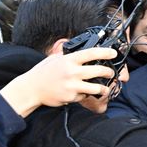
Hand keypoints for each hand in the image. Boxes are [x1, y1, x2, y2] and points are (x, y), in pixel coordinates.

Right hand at [0, 47, 116, 116]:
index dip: (105, 53)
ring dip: (104, 89)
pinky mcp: (72, 97)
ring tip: (105, 89)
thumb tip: (78, 48)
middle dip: (109, 72)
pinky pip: (85, 96)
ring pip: (97, 87)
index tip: (113, 53)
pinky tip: (81, 92)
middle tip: (111, 73)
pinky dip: (85, 95)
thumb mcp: (55, 58)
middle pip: (99, 71)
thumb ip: (67, 54)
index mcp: (69, 60)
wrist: (32, 89)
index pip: (91, 53)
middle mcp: (72, 72)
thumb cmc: (43, 73)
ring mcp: (73, 85)